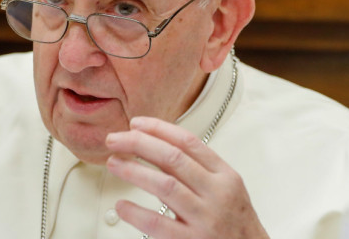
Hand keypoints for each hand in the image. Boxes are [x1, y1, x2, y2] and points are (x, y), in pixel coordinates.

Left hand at [105, 116, 268, 238]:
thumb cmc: (235, 225)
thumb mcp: (225, 190)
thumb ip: (197, 170)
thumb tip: (154, 147)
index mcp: (225, 176)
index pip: (188, 142)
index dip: (158, 129)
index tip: (135, 124)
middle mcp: (217, 194)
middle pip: (172, 158)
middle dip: (139, 144)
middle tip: (114, 140)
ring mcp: (206, 218)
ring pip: (165, 185)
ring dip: (134, 171)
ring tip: (113, 163)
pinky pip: (158, 224)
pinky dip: (136, 213)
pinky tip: (122, 206)